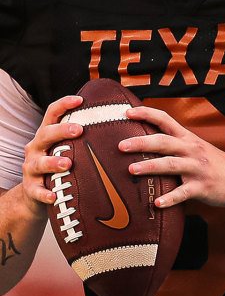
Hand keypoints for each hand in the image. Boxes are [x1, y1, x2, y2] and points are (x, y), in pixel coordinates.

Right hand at [20, 95, 83, 213]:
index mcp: (47, 135)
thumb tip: (122, 122)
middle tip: (79, 130)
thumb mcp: (67, 147)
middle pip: (46, 134)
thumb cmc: (59, 165)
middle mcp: (36, 147)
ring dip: (53, 162)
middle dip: (61, 130)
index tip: (81, 99)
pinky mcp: (31, 188)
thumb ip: (85, 137)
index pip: (52, 113)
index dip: (64, 104)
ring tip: (68, 163)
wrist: (34, 193)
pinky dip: (45, 193)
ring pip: (39, 162)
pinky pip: (36, 190)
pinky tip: (54, 196)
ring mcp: (31, 167)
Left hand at [121, 106, 224, 208]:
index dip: (146, 113)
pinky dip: (170, 199)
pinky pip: (183, 193)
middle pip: (164, 142)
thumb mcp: (198, 148)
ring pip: (171, 165)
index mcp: (189, 139)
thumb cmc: (215, 165)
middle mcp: (192, 150)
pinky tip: (157, 204)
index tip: (127, 112)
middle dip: (141, 142)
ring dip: (150, 166)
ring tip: (131, 170)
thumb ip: (176, 146)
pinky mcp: (202, 187)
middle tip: (120, 145)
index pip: (165, 120)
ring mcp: (198, 169)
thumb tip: (144, 145)